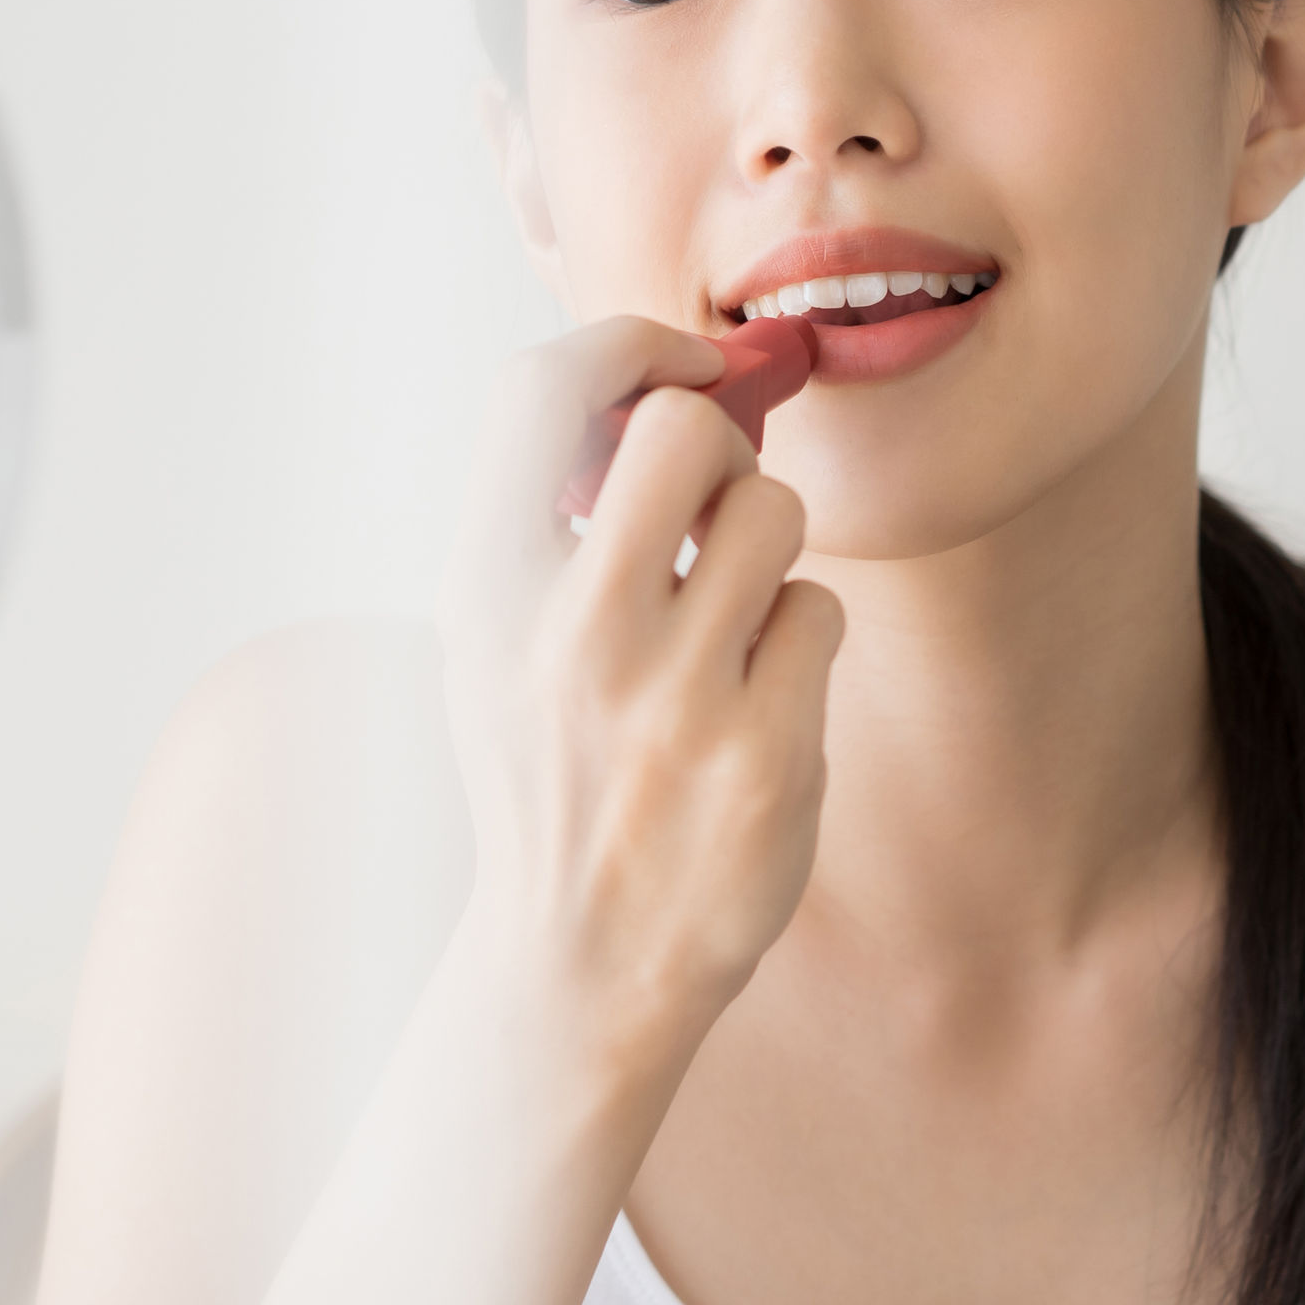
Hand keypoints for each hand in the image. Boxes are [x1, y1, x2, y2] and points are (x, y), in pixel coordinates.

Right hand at [442, 317, 844, 1078]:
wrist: (581, 959)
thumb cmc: (551, 772)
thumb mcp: (497, 641)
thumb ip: (551, 516)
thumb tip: (670, 381)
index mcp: (485, 592)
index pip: (539, 390)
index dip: (629, 345)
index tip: (681, 365)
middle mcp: (569, 637)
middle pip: (683, 432)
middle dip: (718, 450)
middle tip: (711, 509)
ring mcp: (670, 700)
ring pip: (773, 513)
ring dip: (768, 549)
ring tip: (731, 620)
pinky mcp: (761, 756)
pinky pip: (818, 610)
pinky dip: (800, 640)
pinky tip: (756, 700)